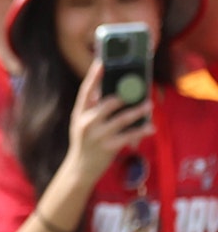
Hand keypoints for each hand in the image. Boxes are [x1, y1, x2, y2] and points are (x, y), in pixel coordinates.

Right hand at [65, 58, 152, 186]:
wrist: (80, 168)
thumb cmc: (84, 143)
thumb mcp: (81, 123)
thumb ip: (93, 110)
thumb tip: (111, 94)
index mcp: (79, 113)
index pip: (86, 91)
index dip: (94, 76)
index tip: (102, 63)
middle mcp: (88, 122)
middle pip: (109, 103)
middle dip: (125, 96)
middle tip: (138, 89)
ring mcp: (98, 135)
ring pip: (123, 119)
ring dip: (138, 111)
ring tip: (148, 105)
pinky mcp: (109, 147)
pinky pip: (129, 135)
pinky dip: (142, 131)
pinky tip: (151, 127)